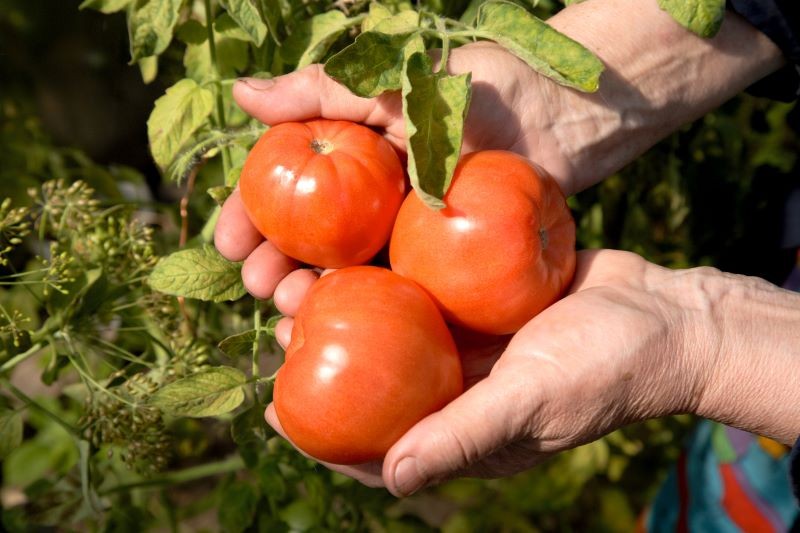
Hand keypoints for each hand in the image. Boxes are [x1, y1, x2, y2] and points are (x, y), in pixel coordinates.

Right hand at [215, 42, 575, 299]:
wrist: (555, 118)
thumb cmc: (472, 92)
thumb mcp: (388, 84)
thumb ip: (318, 92)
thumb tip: (239, 95)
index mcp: (351, 160)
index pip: (285, 191)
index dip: (251, 217)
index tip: (227, 244)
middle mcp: (371, 201)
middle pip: (308, 241)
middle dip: (274, 267)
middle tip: (258, 288)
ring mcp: (403, 234)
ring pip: (344, 272)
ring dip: (310, 294)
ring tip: (289, 311)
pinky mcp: (440, 262)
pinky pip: (394, 288)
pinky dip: (364, 308)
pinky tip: (343, 323)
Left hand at [261, 250, 713, 493]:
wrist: (665, 315)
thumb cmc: (605, 369)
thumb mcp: (532, 402)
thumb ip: (463, 436)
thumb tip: (392, 479)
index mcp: (461, 431)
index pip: (378, 447)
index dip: (323, 436)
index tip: (272, 407)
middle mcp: (455, 390)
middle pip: (371, 379)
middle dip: (322, 351)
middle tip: (282, 314)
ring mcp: (466, 345)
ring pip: (390, 328)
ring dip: (347, 304)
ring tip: (305, 273)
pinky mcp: (480, 304)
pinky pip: (425, 290)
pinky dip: (391, 272)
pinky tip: (359, 243)